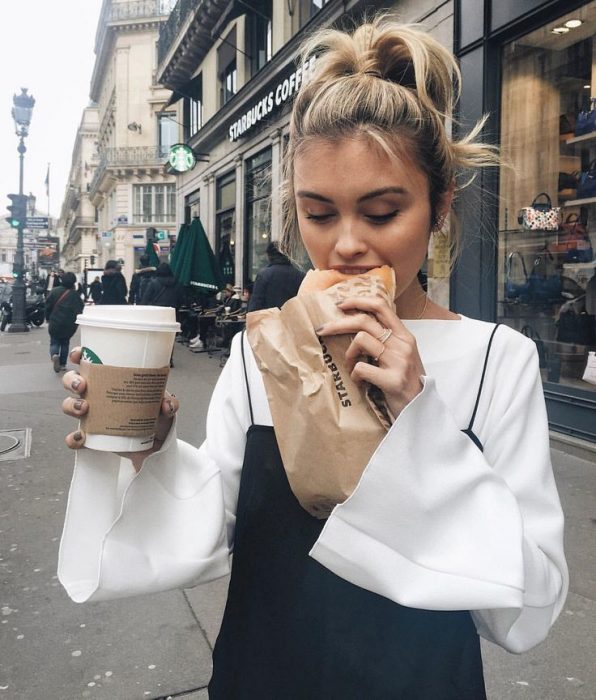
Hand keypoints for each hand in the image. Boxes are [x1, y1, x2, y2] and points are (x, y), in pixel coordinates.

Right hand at [61, 347, 179, 471]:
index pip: (89, 361)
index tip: (79, 355)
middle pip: (72, 381)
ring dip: (71, 405)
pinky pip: (75, 437)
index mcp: (110, 379)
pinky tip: (81, 438)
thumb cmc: (155, 416)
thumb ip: (170, 403)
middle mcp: (97, 395)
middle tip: (83, 385)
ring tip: (84, 408)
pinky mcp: (92, 437)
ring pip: (69, 405)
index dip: (79, 355)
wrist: (156, 444)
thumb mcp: (164, 405)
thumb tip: (166, 405)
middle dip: (72, 381)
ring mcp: (92, 415)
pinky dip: (74, 438)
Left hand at [316, 296, 424, 418]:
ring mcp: (399, 361)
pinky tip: (360, 383)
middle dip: (338, 324)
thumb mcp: (402, 355)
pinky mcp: (393, 380)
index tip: (340, 304)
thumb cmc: (406, 382)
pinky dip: (354, 376)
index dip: (358, 301)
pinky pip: (361, 368)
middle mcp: (403, 344)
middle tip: (321, 330)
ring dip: (348, 355)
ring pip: (360, 340)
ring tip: (351, 368)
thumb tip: (357, 325)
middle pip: (364, 321)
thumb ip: (387, 340)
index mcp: (405, 336)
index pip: (381, 306)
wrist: (422, 409)